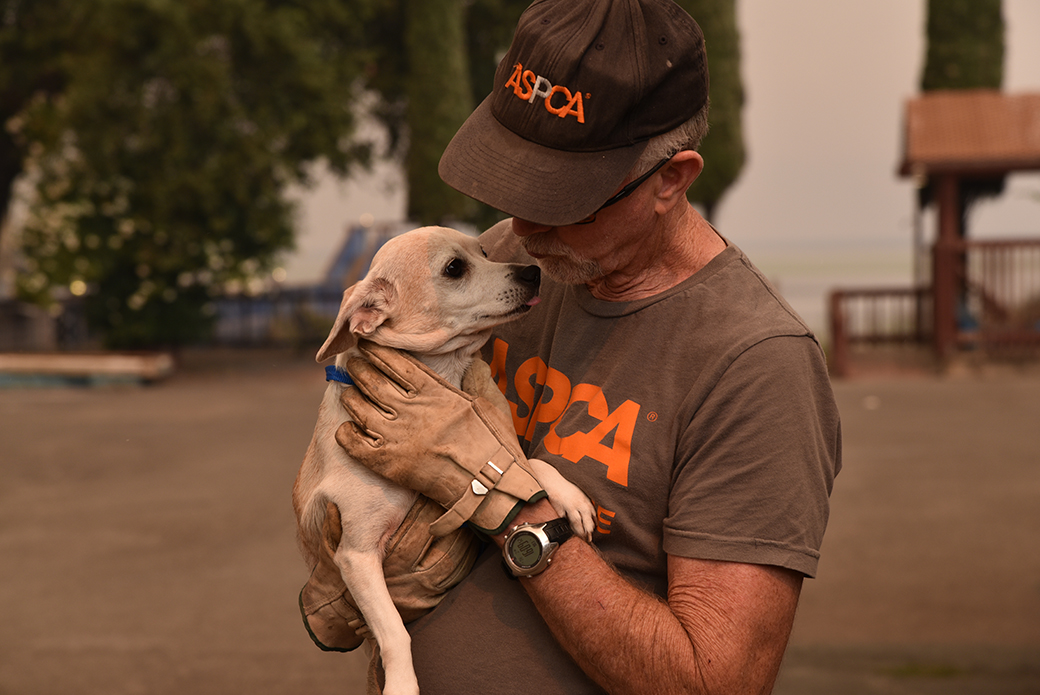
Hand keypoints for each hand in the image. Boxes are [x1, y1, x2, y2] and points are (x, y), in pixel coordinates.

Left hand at [336, 340, 545, 535]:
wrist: (489, 487)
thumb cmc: (494, 446)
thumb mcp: (490, 405)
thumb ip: (477, 381)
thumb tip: (476, 362)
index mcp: (435, 391)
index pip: (396, 363)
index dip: (377, 352)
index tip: (367, 346)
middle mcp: (412, 409)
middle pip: (373, 382)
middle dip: (359, 370)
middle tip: (353, 366)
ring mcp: (397, 436)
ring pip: (359, 409)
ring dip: (350, 398)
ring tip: (347, 393)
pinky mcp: (389, 463)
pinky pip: (354, 444)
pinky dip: (345, 434)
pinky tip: (346, 429)